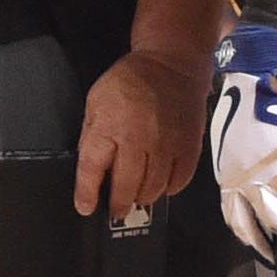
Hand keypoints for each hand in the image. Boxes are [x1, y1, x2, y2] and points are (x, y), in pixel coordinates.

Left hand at [76, 48, 210, 217]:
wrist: (171, 65)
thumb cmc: (128, 84)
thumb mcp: (96, 104)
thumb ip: (93, 137)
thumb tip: (90, 171)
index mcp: (109, 126)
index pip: (92, 168)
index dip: (87, 193)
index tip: (86, 208)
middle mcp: (138, 139)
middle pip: (127, 186)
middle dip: (119, 204)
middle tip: (116, 210)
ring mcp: (167, 144)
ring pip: (154, 188)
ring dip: (143, 198)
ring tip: (137, 198)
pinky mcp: (190, 146)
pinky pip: (180, 180)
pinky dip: (169, 189)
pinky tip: (161, 186)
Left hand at [207, 23, 276, 258]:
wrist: (257, 71)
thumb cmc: (244, 103)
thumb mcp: (230, 144)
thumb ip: (240, 171)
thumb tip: (257, 194)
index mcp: (228, 176)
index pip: (239, 222)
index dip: (257, 242)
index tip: (271, 253)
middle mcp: (247, 177)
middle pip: (276, 223)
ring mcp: (271, 165)